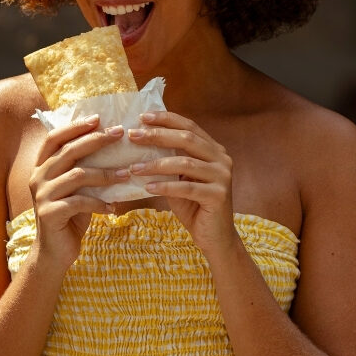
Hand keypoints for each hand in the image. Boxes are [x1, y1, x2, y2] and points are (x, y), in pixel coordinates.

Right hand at [29, 114, 129, 268]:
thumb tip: (112, 145)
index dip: (75, 126)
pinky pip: (79, 202)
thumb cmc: (71, 216)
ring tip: (127, 174)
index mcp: (42, 166)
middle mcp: (38, 177)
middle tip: (119, 134)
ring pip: (77, 175)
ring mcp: (41, 195)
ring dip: (105, 174)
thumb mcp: (76, 189)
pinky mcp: (49, 213)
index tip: (99, 118)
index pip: (55, 138)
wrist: (55, 252)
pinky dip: (99, 203)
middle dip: (96, 140)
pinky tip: (113, 207)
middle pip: (68, 151)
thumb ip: (83, 168)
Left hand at [126, 111, 237, 254]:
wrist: (214, 238)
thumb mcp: (179, 179)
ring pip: (185, 163)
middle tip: (133, 136)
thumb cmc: (193, 206)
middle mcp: (222, 159)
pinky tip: (147, 187)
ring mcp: (223, 176)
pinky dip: (165, 186)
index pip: (189, 126)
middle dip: (157, 136)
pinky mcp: (219, 195)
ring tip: (133, 168)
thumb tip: (139, 143)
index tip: (143, 117)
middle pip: (187, 139)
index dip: (166, 119)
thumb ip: (169, 160)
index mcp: (214, 150)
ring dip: (156, 164)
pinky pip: (186, 188)